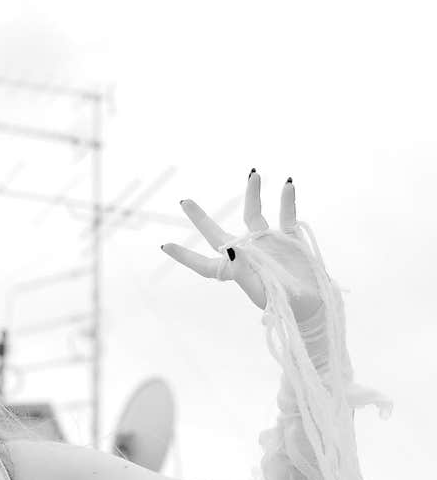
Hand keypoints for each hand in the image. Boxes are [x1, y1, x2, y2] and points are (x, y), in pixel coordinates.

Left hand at [160, 170, 324, 322]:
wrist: (312, 304)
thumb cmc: (283, 303)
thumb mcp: (260, 289)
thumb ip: (243, 269)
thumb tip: (229, 248)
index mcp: (235, 271)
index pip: (204, 265)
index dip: (186, 257)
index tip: (166, 246)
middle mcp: (246, 253)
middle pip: (217, 234)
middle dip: (200, 218)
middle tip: (184, 201)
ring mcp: (266, 243)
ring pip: (253, 214)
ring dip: (253, 194)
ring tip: (254, 174)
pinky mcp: (288, 238)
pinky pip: (286, 215)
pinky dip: (287, 200)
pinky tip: (287, 184)